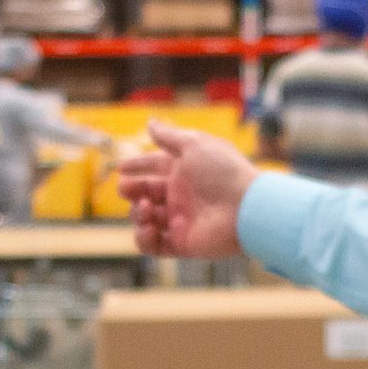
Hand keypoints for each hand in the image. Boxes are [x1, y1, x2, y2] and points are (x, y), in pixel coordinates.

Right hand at [115, 119, 258, 258]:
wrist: (246, 208)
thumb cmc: (223, 172)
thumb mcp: (193, 145)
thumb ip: (168, 136)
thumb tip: (150, 122)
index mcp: (184, 171)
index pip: (154, 167)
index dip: (137, 166)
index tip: (121, 168)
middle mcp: (181, 196)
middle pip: (145, 193)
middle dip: (131, 190)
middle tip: (127, 189)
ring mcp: (181, 220)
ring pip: (145, 219)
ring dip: (137, 213)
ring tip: (146, 208)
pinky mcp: (182, 244)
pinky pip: (154, 246)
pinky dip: (144, 239)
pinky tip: (149, 228)